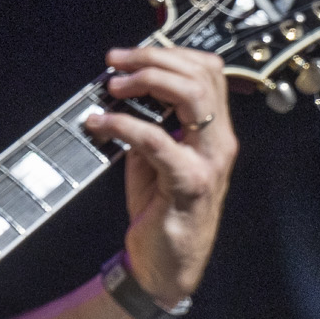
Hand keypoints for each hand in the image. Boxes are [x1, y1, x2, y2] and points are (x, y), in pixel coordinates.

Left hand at [83, 44, 235, 302]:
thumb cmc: (160, 208)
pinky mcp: (190, 183)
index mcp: (214, 131)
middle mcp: (220, 142)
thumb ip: (147, 122)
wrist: (166, 264)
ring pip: (193, 97)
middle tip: (114, 64)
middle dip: (153, 59)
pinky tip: (99, 124)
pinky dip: (124, 125)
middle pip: (202, 74)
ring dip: (147, 81)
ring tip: (112, 88)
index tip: (126, 56)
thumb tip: (119, 90)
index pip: (207, 71)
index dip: (167, 54)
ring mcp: (209, 162)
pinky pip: (159, 141)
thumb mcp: (153, 156)